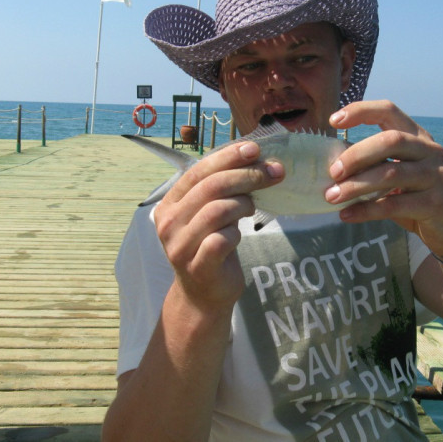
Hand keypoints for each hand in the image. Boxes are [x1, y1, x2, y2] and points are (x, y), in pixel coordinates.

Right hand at [154, 141, 283, 311]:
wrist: (203, 295)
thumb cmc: (210, 246)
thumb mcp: (210, 213)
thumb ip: (220, 189)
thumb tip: (254, 156)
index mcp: (169, 204)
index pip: (198, 171)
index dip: (228, 156)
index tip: (255, 148)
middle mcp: (168, 223)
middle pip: (211, 187)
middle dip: (246, 174)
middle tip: (273, 171)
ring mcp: (180, 246)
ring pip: (217, 210)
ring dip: (243, 203)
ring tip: (253, 207)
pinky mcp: (198, 267)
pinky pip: (222, 240)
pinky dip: (237, 232)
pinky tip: (240, 233)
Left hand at [326, 100, 442, 260]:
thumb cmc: (415, 195)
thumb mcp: (398, 172)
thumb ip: (374, 163)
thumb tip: (330, 164)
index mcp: (417, 136)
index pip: (389, 111)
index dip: (361, 111)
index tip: (333, 121)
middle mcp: (430, 150)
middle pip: (390, 141)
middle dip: (356, 155)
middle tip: (332, 172)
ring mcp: (436, 175)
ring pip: (391, 174)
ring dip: (356, 185)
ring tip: (332, 197)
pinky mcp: (435, 203)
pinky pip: (394, 205)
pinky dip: (366, 210)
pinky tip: (347, 215)